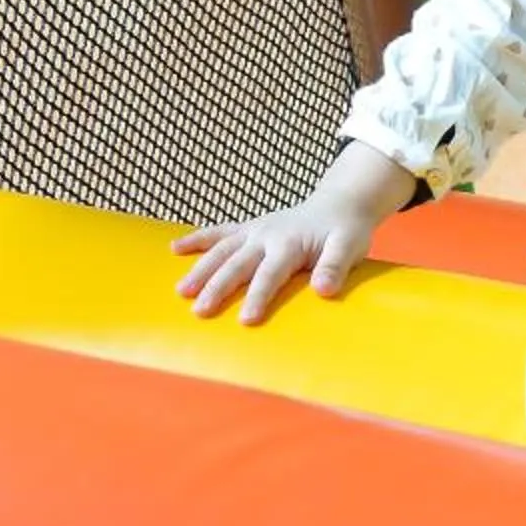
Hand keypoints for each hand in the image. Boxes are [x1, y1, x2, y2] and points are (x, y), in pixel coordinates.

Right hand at [173, 143, 414, 322]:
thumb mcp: (350, 246)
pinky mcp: (248, 228)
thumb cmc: (345, 231)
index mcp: (289, 243)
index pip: (270, 274)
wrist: (339, 204)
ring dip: (200, 269)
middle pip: (237, 264)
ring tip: (181, 291)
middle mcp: (266, 235)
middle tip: (200, 311)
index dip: (257, 297)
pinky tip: (174, 248)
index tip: (245, 321)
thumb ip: (335, 266)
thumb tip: (323, 290)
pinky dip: (197, 238)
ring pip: (221, 249)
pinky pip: (219, 232)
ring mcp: (254, 230)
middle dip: (217, 287)